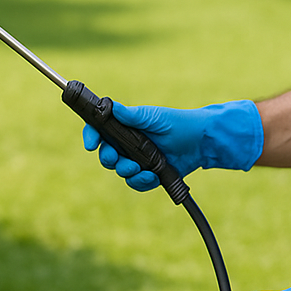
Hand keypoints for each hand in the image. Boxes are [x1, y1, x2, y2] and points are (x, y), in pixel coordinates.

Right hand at [82, 100, 262, 190]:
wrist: (200, 141)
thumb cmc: (177, 123)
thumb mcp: (152, 116)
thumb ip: (131, 115)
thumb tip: (109, 106)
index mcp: (126, 128)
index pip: (100, 133)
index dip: (91, 137)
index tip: (90, 144)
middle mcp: (129, 145)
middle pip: (106, 156)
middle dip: (108, 158)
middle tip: (117, 158)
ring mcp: (139, 161)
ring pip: (121, 172)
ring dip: (126, 171)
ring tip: (139, 167)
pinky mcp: (150, 175)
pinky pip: (137, 184)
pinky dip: (141, 182)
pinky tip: (150, 176)